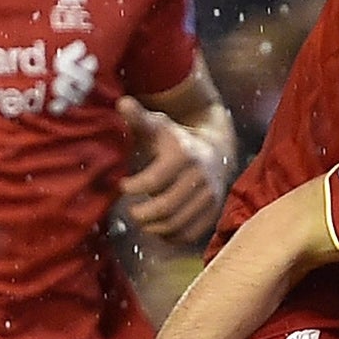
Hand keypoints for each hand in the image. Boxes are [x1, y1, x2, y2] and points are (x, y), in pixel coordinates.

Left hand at [118, 97, 227, 244]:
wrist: (216, 150)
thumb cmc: (175, 139)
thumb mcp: (158, 125)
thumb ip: (139, 118)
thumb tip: (122, 103)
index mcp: (183, 155)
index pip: (154, 180)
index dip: (132, 187)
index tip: (122, 185)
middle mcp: (201, 177)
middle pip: (165, 207)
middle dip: (141, 214)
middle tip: (131, 211)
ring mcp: (210, 197)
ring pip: (177, 224)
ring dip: (154, 226)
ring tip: (143, 219)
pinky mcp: (213, 212)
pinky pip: (190, 234)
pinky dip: (170, 236)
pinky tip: (159, 227)